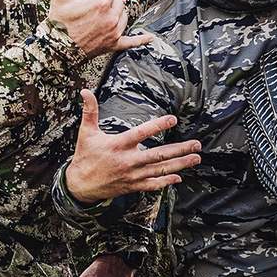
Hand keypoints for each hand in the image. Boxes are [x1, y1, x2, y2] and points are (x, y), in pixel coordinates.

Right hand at [48, 0, 152, 58]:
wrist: (58, 49)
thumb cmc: (59, 24)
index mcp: (100, 4)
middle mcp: (111, 17)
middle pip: (118, 1)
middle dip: (107, 3)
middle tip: (91, 10)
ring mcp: (114, 31)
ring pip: (124, 16)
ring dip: (116, 15)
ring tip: (100, 19)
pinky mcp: (114, 44)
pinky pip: (131, 42)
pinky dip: (140, 40)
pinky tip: (149, 38)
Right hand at [64, 89, 201, 203]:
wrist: (80, 185)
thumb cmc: (85, 156)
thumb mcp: (86, 132)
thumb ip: (89, 111)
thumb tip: (85, 91)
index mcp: (118, 145)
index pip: (141, 133)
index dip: (157, 125)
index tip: (173, 119)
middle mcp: (128, 161)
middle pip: (158, 154)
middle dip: (180, 149)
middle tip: (196, 144)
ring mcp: (132, 175)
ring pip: (160, 170)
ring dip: (180, 165)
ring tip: (196, 158)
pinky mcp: (133, 186)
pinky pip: (153, 185)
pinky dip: (166, 182)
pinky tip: (178, 178)